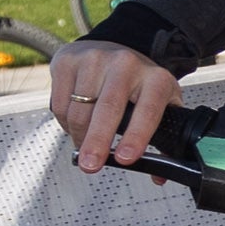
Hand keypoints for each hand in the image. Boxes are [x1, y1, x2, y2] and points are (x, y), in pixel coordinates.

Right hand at [48, 38, 182, 171]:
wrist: (111, 49)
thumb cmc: (137, 84)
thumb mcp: (160, 104)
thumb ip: (163, 141)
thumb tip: (158, 176)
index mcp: (155, 78)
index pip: (148, 109)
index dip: (137, 135)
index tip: (126, 158)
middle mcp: (126, 64)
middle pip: (108, 108)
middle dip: (98, 141)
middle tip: (92, 165)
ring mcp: (94, 59)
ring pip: (80, 110)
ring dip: (80, 137)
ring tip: (87, 146)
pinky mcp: (68, 61)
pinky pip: (60, 105)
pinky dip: (65, 124)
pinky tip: (76, 124)